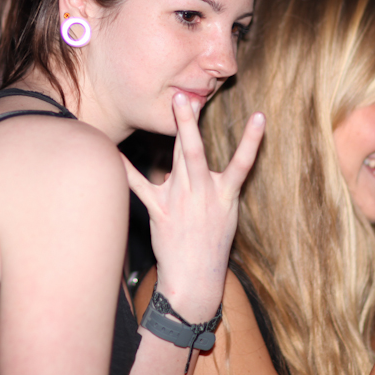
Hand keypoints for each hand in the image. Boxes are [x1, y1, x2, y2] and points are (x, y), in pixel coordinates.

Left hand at [122, 92, 264, 319]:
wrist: (196, 277)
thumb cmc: (213, 242)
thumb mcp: (225, 211)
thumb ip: (214, 183)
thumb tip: (191, 160)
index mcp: (226, 193)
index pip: (243, 161)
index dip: (253, 139)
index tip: (260, 116)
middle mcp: (204, 192)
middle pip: (197, 151)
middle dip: (192, 123)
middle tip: (188, 96)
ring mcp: (181, 199)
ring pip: (178, 158)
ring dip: (177, 130)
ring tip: (173, 104)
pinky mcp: (160, 209)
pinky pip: (140, 185)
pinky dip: (126, 168)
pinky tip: (114, 151)